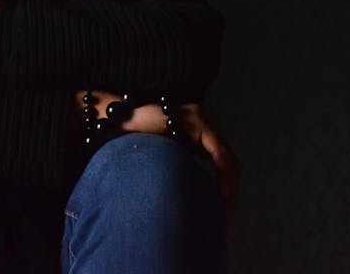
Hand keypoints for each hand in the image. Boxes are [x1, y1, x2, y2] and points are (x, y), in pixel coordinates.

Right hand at [81, 92, 240, 235]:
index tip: (223, 222)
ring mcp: (206, 122)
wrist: (119, 121)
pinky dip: (224, 175)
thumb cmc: (135, 142)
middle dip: (231, 199)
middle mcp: (208, 126)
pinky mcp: (200, 123)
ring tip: (223, 217)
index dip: (226, 194)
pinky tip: (220, 194)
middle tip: (226, 228)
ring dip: (230, 192)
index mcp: (201, 136)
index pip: (223, 167)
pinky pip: (219, 153)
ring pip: (229, 162)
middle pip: (230, 166)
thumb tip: (185, 207)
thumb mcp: (164, 161)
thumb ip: (179, 174)